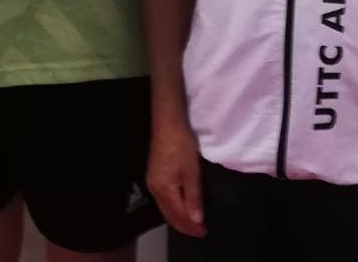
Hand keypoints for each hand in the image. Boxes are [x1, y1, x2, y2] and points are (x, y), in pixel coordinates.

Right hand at [146, 119, 205, 237]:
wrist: (167, 123)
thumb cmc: (181, 146)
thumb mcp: (192, 172)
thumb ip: (194, 197)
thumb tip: (196, 220)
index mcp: (164, 191)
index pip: (178, 216)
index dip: (192, 226)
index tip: (205, 232)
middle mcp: (154, 190)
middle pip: (169, 215)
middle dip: (184, 226)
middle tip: (200, 232)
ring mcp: (152, 182)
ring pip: (165, 208)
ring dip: (178, 218)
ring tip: (193, 223)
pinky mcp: (154, 176)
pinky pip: (164, 200)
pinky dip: (173, 208)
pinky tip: (181, 207)